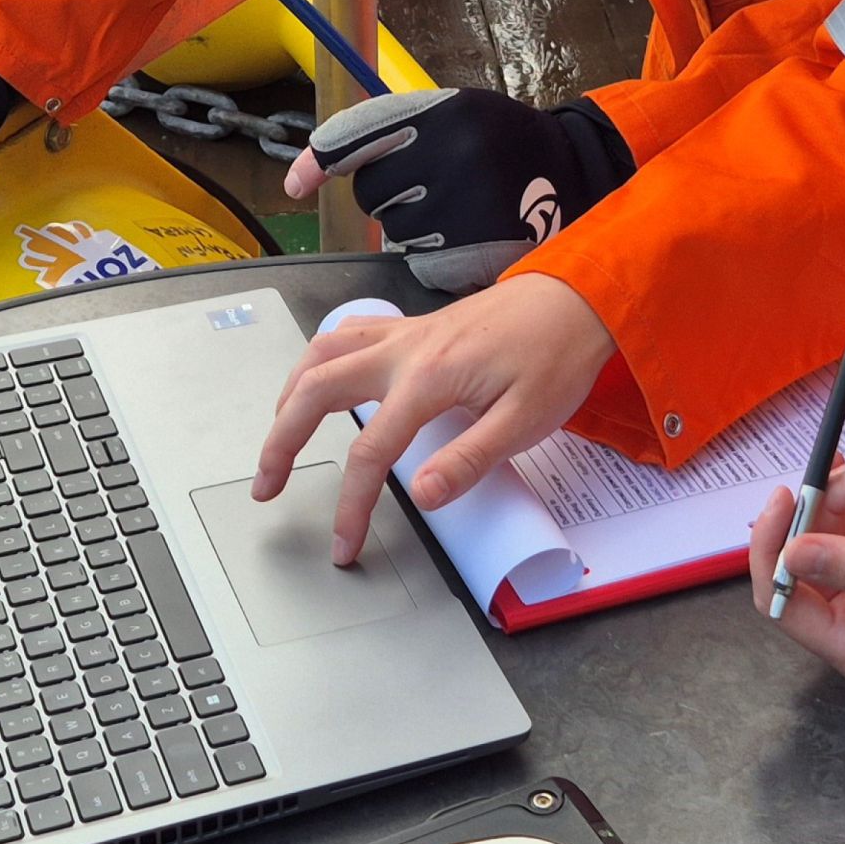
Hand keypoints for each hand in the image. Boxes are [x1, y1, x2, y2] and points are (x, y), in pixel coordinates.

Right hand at [254, 274, 615, 565]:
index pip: (370, 451)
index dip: (350, 504)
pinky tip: (316, 381)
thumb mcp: (526, 420)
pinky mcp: (412, 328)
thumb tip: (424, 498)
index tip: (344, 544)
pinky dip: (317, 360)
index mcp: (430, 378)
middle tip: (267, 486)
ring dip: (290, 395)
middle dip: (281, 440)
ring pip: (321, 354)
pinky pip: (345, 335)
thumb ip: (470, 459)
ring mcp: (404, 333)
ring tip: (277, 436)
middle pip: (317, 390)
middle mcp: (404, 350)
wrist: (577, 299)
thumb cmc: (556, 356)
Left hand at [283, 88, 633, 292]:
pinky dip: (440, 255)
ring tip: (463, 209)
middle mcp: (451, 153)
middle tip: (432, 188)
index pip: (356, 134)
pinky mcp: (477, 248)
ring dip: (417, 227)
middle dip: (391, 195)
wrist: (583, 174)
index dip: (320, 161)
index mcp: (442, 112)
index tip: (295, 183)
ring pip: (397, 229)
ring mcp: (464, 203)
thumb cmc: (509, 144)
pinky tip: (471, 235)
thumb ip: (392, 132)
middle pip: (373, 190)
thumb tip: (311, 168)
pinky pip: (426, 260)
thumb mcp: (457, 114)